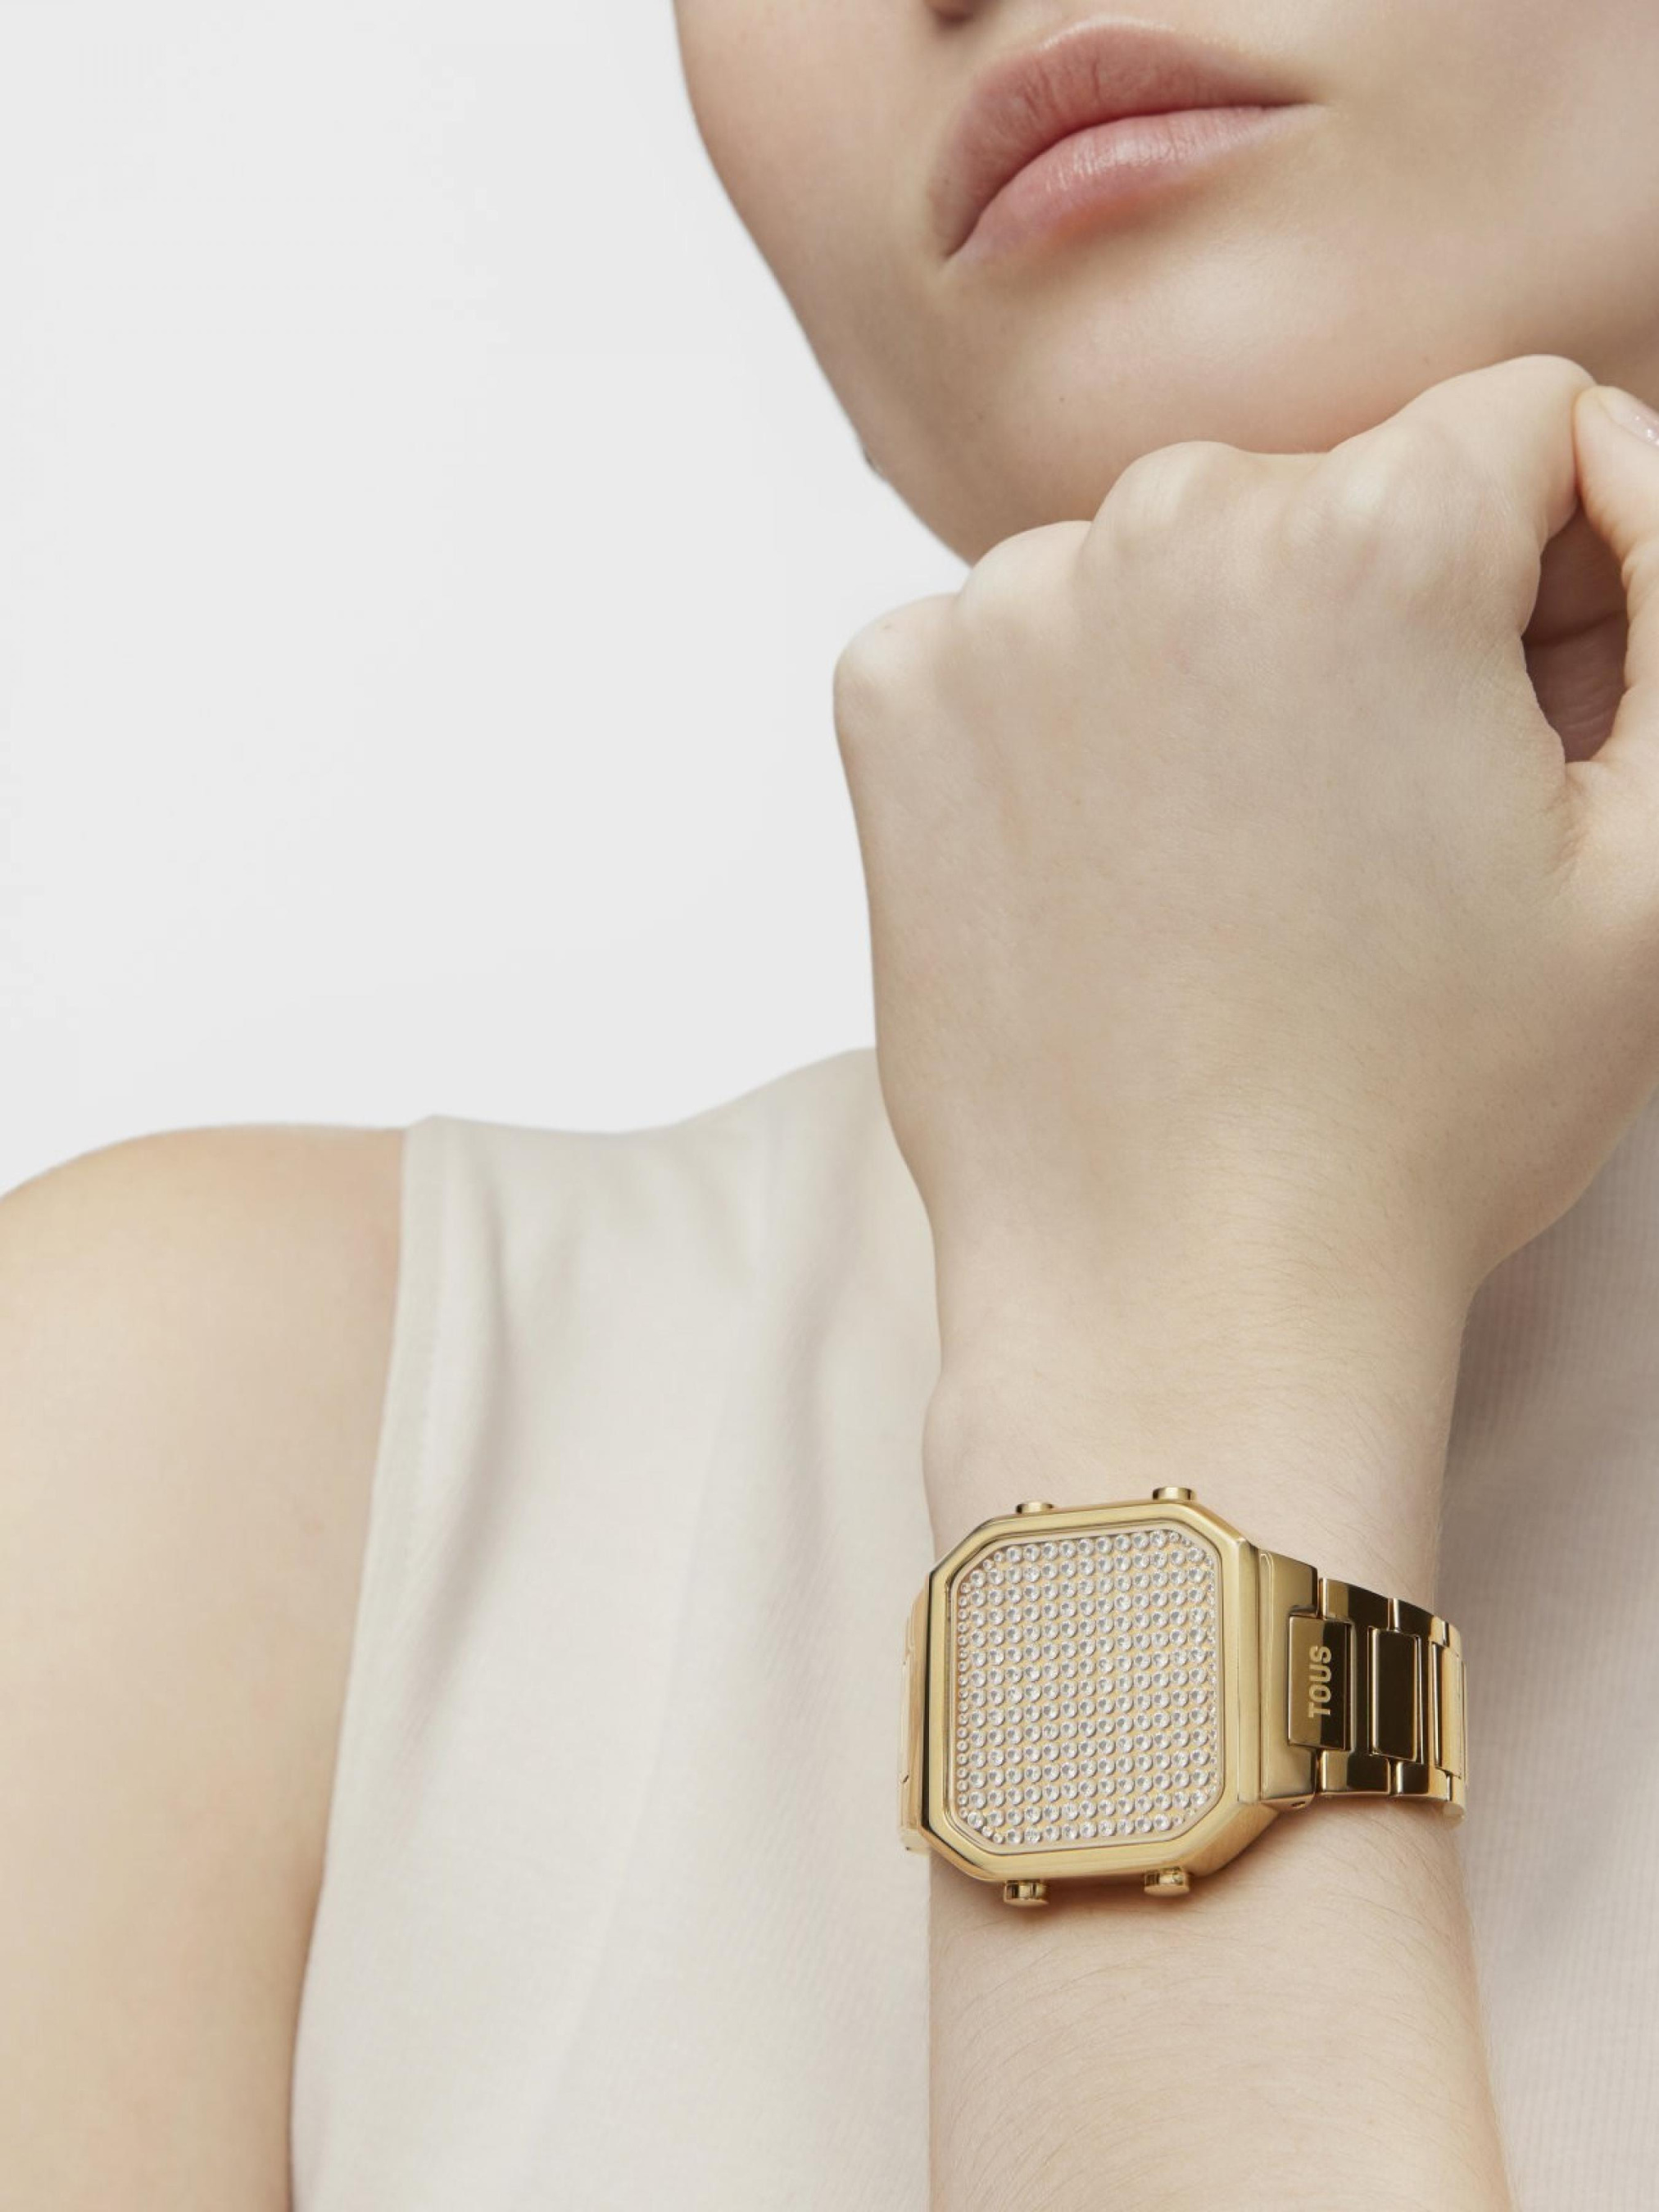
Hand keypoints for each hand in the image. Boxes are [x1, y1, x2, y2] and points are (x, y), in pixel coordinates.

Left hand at [834, 356, 1658, 1470]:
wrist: (1177, 1294)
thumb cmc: (1425, 1116)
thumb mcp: (1656, 865)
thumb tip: (1609, 469)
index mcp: (1377, 531)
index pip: (1515, 426)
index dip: (1556, 571)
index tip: (1519, 719)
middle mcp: (1166, 521)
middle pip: (1328, 489)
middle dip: (1381, 613)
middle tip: (1375, 825)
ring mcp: (1003, 611)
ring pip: (1168, 561)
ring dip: (1217, 662)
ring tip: (1240, 867)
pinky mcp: (894, 702)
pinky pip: (1020, 638)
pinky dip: (1070, 718)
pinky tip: (1114, 868)